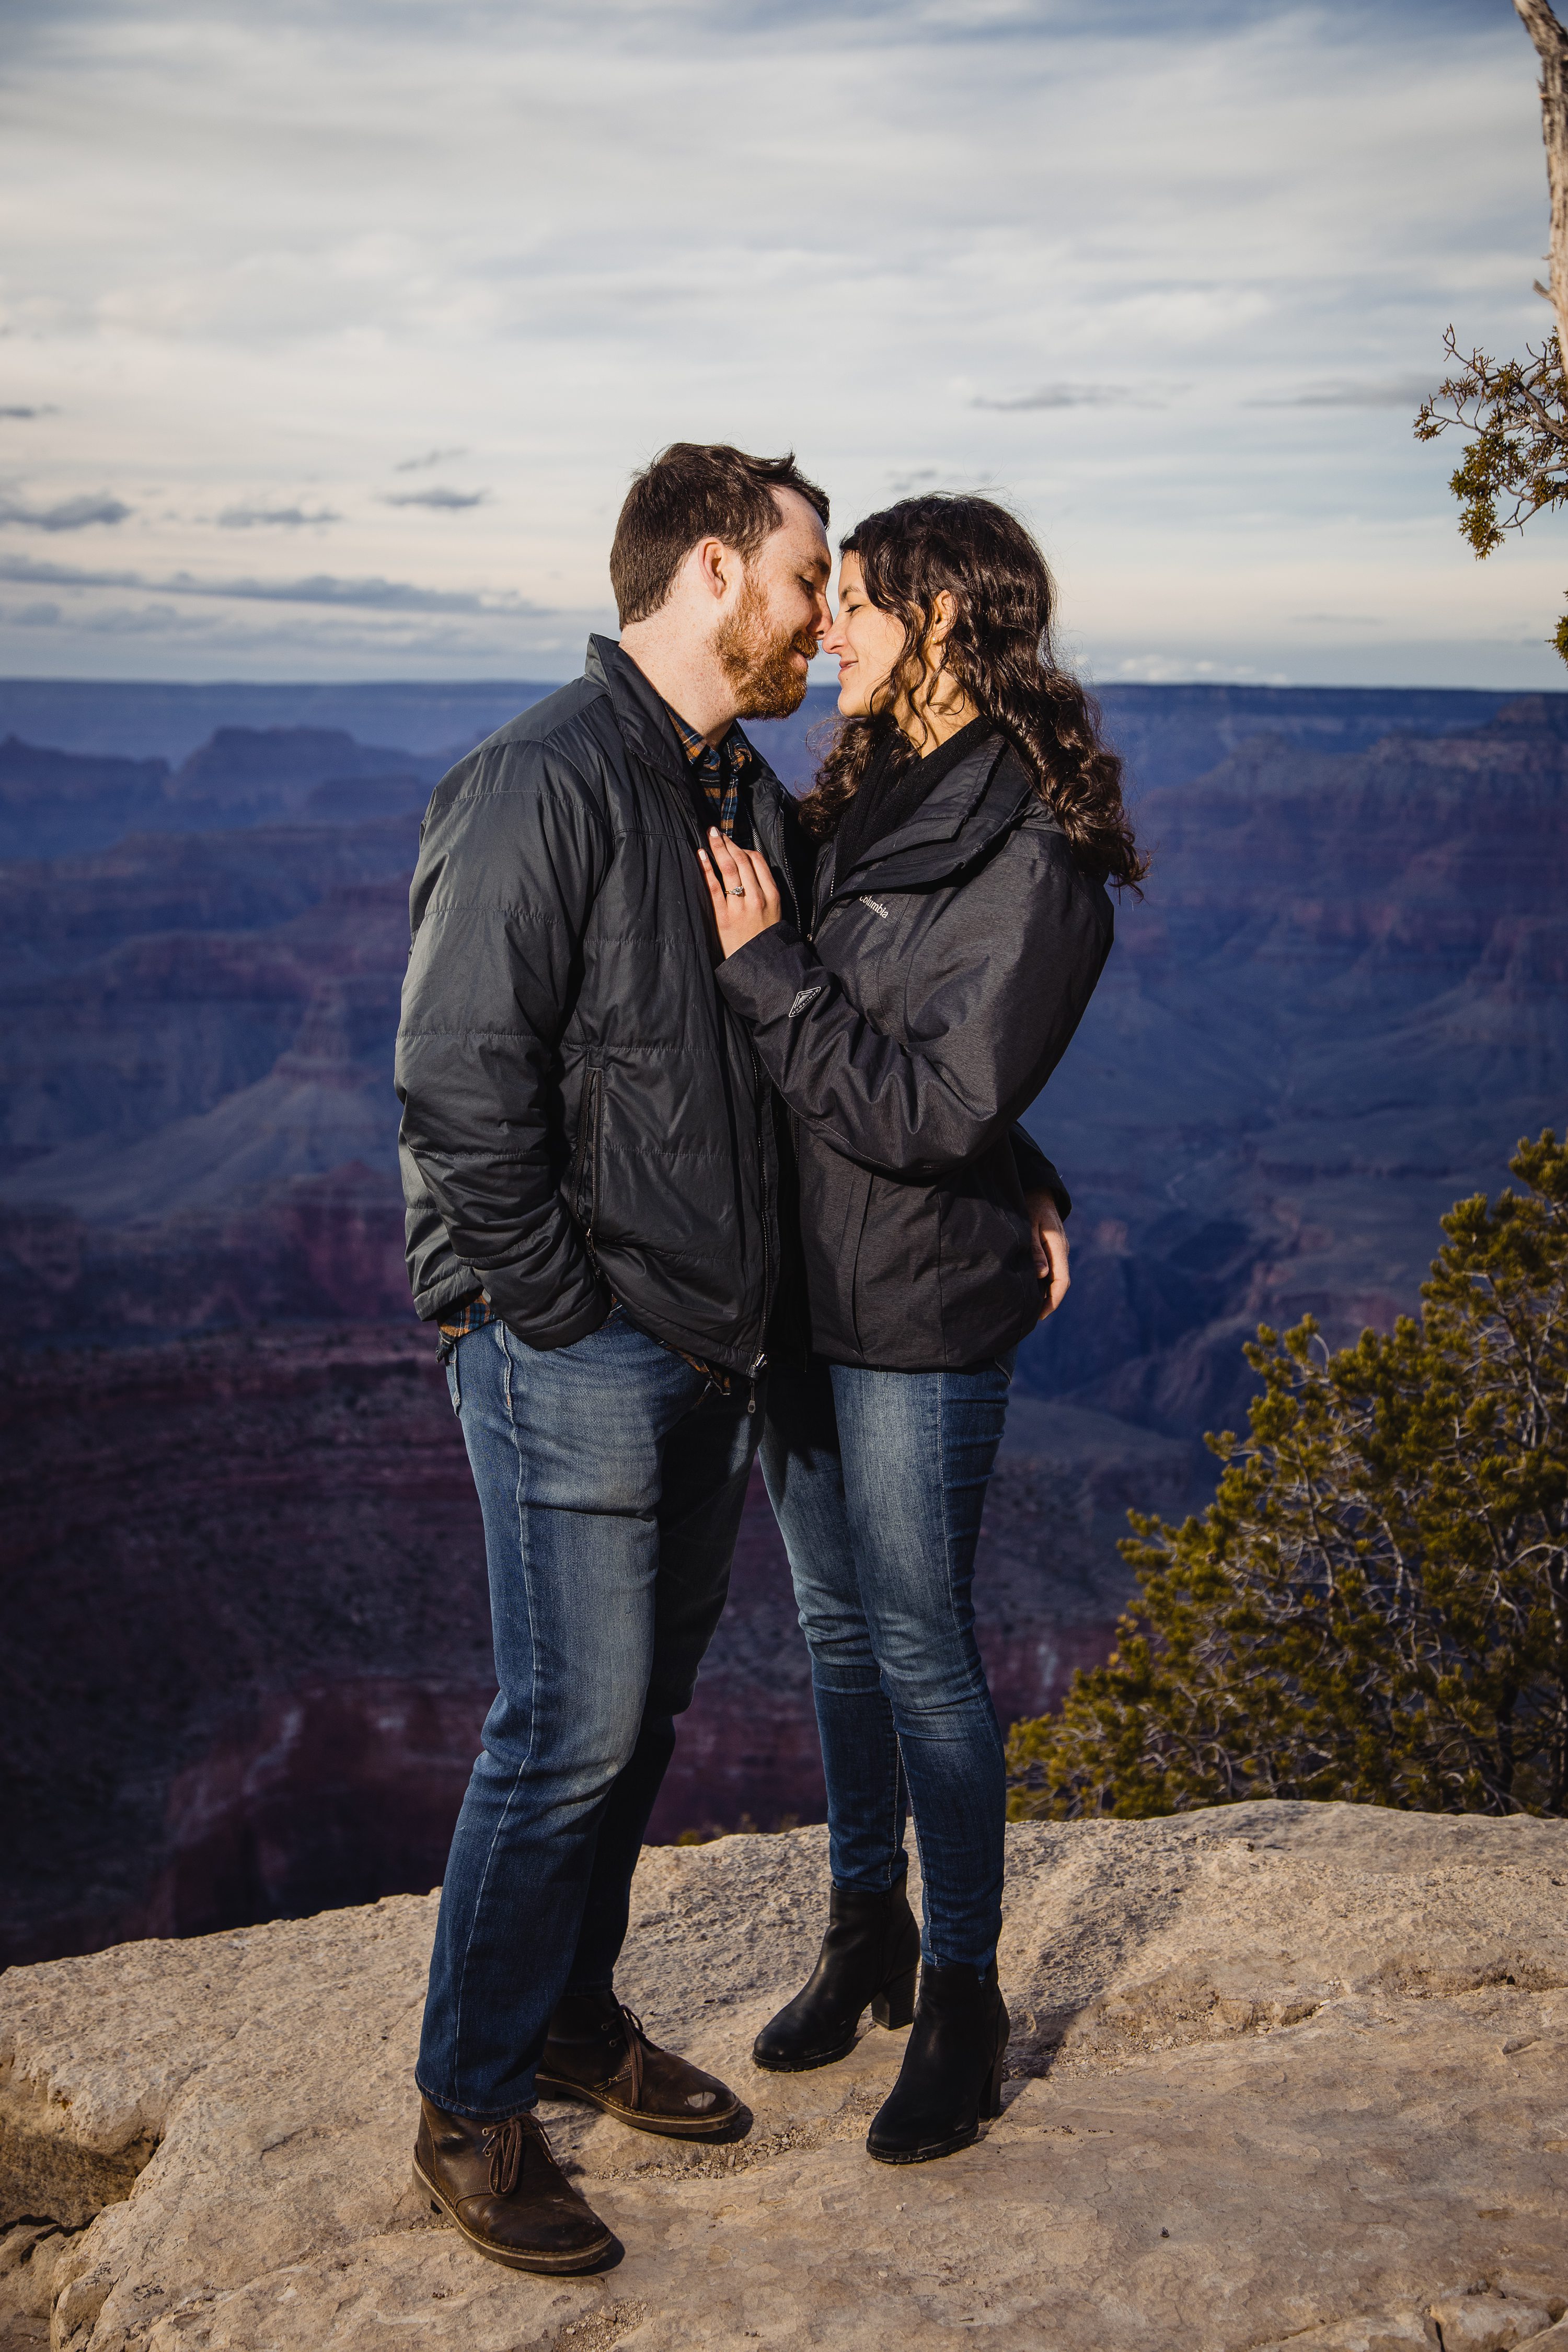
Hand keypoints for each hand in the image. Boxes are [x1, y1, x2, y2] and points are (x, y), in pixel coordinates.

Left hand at [698, 827, 782, 958]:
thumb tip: (749, 866)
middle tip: (715, 831)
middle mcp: (757, 898)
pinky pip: (714, 887)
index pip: (758, 861)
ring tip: (709, 836)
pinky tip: (701, 855)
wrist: (760, 965)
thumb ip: (765, 889)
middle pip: (742, 860)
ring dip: (718, 848)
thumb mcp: (775, 911)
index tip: (732, 842)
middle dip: (728, 842)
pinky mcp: (724, 917)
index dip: (743, 847)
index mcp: (772, 894)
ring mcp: (740, 907)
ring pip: (729, 869)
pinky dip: (707, 868)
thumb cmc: (764, 937)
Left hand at [1027, 1190, 1069, 1320]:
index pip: (1062, 1281)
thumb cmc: (1030, 1205)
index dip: (1052, 1301)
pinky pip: (1050, 1269)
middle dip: (1048, 1302)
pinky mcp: (1052, 1247)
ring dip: (1045, 1292)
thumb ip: (1034, 1249)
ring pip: (1055, 1277)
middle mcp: (1062, 1251)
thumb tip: (1042, 1274)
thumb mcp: (1029, 1225)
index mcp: (1059, 1248)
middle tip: (1031, 1317)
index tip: (1040, 1316)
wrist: (1038, 1189)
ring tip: (1028, 1307)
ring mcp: (1058, 1250)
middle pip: (1059, 1283)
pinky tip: (1030, 1287)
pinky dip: (1042, 1281)